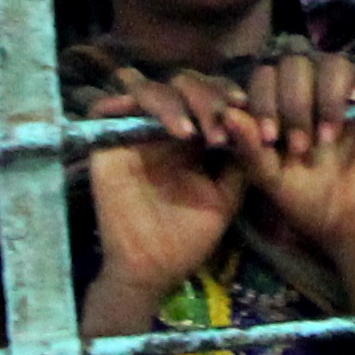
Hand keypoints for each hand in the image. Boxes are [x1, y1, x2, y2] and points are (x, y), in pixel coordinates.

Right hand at [80, 65, 250, 301]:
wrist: (153, 270)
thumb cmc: (189, 237)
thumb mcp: (228, 198)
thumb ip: (242, 160)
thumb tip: (249, 117)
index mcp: (193, 137)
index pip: (207, 94)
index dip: (224, 93)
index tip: (242, 107)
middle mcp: (162, 128)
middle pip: (180, 83)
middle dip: (204, 96)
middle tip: (218, 123)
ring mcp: (133, 134)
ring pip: (147, 88)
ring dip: (173, 102)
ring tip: (191, 131)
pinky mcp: (106, 145)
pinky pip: (106, 107)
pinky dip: (131, 105)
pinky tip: (165, 130)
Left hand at [228, 51, 354, 269]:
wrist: (350, 222)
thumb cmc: (305, 199)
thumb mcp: (270, 179)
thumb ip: (249, 148)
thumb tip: (228, 112)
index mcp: (278, 104)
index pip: (264, 76)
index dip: (264, 101)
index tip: (270, 138)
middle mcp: (309, 89)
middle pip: (295, 64)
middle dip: (295, 104)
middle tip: (301, 147)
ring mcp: (343, 92)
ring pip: (332, 63)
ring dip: (327, 97)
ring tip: (329, 137)